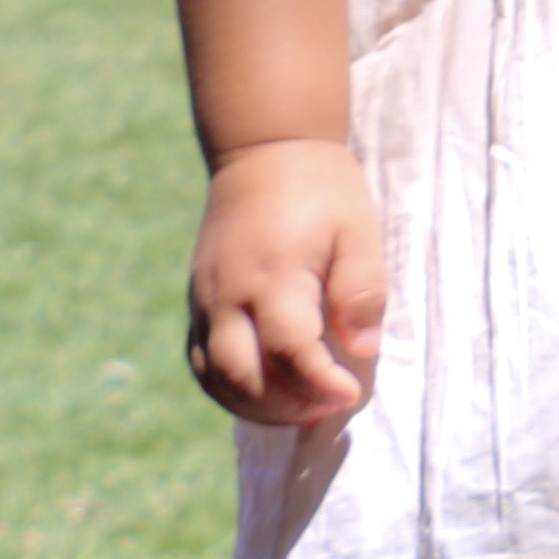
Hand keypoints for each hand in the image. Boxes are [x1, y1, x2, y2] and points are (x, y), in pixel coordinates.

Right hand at [185, 139, 385, 426]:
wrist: (265, 150)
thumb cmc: (322, 190)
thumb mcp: (357, 230)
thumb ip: (360, 290)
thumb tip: (362, 351)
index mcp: (273, 275)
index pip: (290, 350)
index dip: (320, 383)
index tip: (349, 395)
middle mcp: (228, 295)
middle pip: (242, 375)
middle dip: (285, 405)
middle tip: (326, 408)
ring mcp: (205, 300)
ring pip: (214, 376)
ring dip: (254, 405)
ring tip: (300, 408)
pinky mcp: (197, 301)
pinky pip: (201, 360)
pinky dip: (228, 387)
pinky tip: (264, 391)